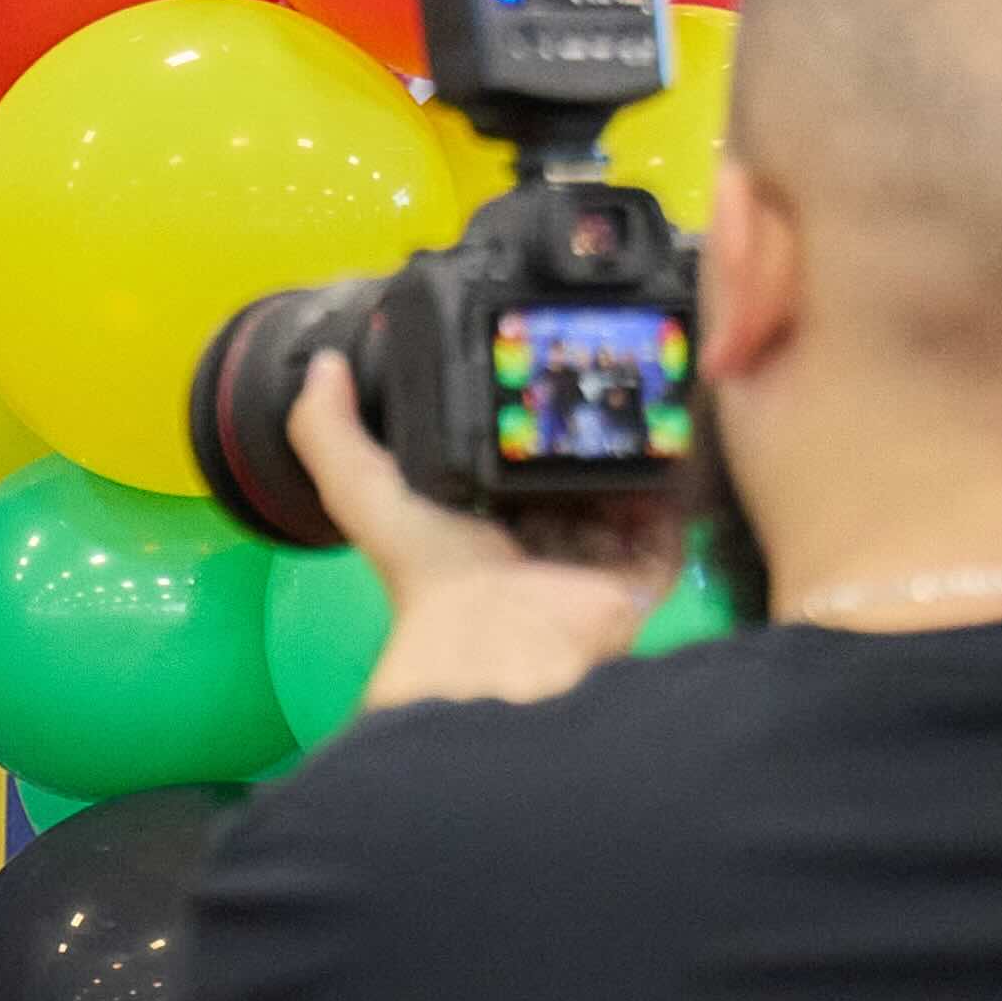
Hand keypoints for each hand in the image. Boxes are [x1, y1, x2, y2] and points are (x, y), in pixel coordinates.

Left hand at [291, 355, 677, 716]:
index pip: (496, 459)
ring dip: (630, 447)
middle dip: (578, 425)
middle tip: (599, 363)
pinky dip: (674, 487)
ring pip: (619, 494)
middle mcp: (532, 542)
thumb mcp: (363, 491)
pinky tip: (677, 437)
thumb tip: (324, 367)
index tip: (525, 357)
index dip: (508, 414)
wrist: (500, 643)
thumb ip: (328, 431)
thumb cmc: (433, 574)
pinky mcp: (636, 579)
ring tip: (646, 385)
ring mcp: (589, 562)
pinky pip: (666, 526)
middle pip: (562, 472)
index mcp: (472, 523)